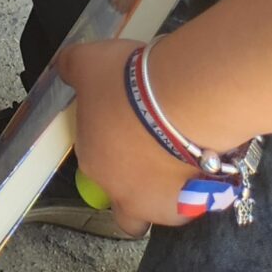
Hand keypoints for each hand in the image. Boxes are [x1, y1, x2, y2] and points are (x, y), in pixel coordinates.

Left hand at [57, 39, 187, 232]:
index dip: (107, 142)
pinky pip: (199, 202)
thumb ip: (71, 67)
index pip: (93, 161)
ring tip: (182, 155)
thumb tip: (66, 66)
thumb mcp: (87, 61)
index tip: (123, 121)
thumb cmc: (130, 85)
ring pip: (163, 210)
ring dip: (169, 190)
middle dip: (134, 190)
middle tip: (148, 156)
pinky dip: (201, 186)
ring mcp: (163, 205)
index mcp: (94, 164)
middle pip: (125, 208)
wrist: (185, 101)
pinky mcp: (200, 205)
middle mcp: (126, 194)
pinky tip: (205, 157)